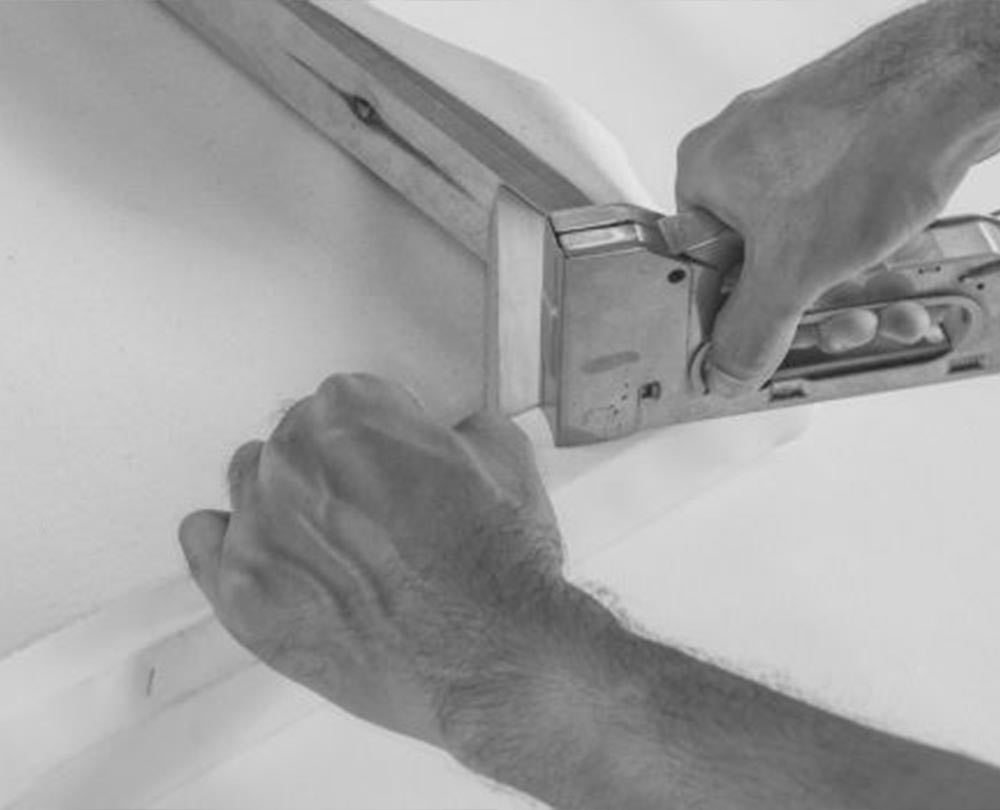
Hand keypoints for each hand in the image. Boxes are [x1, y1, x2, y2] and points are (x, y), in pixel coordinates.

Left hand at [178, 374, 565, 750]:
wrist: (494, 657)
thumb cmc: (501, 564)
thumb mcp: (506, 456)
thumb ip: (457, 426)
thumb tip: (446, 435)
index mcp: (349, 412)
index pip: (344, 400)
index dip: (379, 433)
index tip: (393, 462)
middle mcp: (291, 459)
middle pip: (295, 440)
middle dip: (334, 467)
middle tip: (376, 511)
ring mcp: (260, 529)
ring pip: (250, 483)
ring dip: (286, 501)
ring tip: (334, 540)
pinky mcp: (244, 596)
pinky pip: (204, 541)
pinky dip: (230, 542)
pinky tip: (269, 555)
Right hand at [676, 64, 976, 393]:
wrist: (953, 85)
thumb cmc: (867, 144)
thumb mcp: (793, 269)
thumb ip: (751, 332)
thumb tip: (723, 370)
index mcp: (703, 176)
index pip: (700, 272)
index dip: (737, 319)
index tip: (767, 347)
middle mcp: (741, 158)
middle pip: (762, 267)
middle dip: (814, 310)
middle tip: (846, 329)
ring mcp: (792, 150)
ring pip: (809, 251)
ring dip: (853, 294)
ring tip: (888, 312)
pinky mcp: (840, 150)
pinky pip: (840, 225)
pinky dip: (869, 259)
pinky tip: (899, 284)